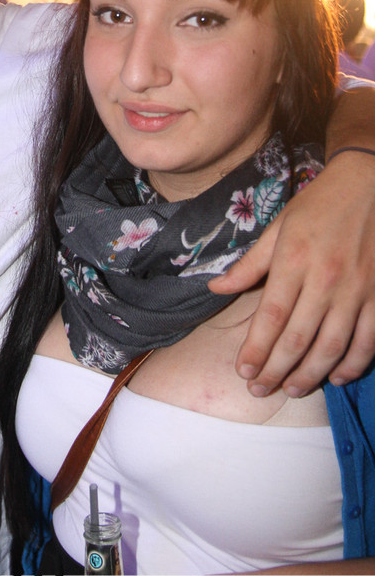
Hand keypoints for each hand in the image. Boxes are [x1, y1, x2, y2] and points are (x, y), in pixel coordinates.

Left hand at [208, 152, 374, 396]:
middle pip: (298, 338)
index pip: (271, 316)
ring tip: (291, 390)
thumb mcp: (279, 226)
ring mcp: (357, 290)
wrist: (370, 184)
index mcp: (295, 261)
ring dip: (311, 374)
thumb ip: (249, 264)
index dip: (257, 349)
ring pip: (333, 346)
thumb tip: (216, 288)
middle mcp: (326, 279)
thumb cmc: (320, 205)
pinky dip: (354, 364)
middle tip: (260, 391)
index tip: (244, 371)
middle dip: (276, 370)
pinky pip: (369, 340)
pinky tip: (337, 377)